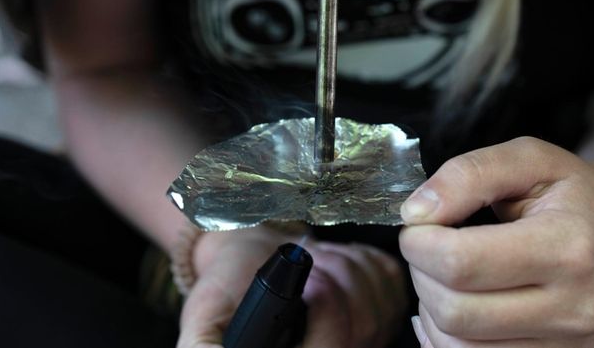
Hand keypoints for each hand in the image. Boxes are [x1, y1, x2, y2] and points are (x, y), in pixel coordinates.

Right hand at [177, 226, 406, 347]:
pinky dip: (362, 257)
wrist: (253, 256)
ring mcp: (368, 337)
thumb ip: (204, 347)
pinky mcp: (386, 307)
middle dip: (333, 278)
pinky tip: (335, 259)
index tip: (308, 277)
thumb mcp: (203, 318)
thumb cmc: (227, 288)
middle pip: (362, 326)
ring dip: (344, 264)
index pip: (335, 345)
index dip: (327, 310)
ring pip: (378, 301)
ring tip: (314, 261)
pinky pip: (390, 281)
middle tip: (306, 261)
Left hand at [399, 137, 593, 347]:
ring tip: (448, 273)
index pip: (461, 263)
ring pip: (457, 346)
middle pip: (455, 312)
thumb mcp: (527, 157)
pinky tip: (456, 302)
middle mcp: (574, 306)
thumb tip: (416, 213)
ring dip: (432, 308)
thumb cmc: (570, 189)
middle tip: (430, 246)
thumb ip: (468, 174)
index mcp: (568, 246)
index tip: (416, 225)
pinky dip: (446, 337)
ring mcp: (568, 343)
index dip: (419, 243)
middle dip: (421, 274)